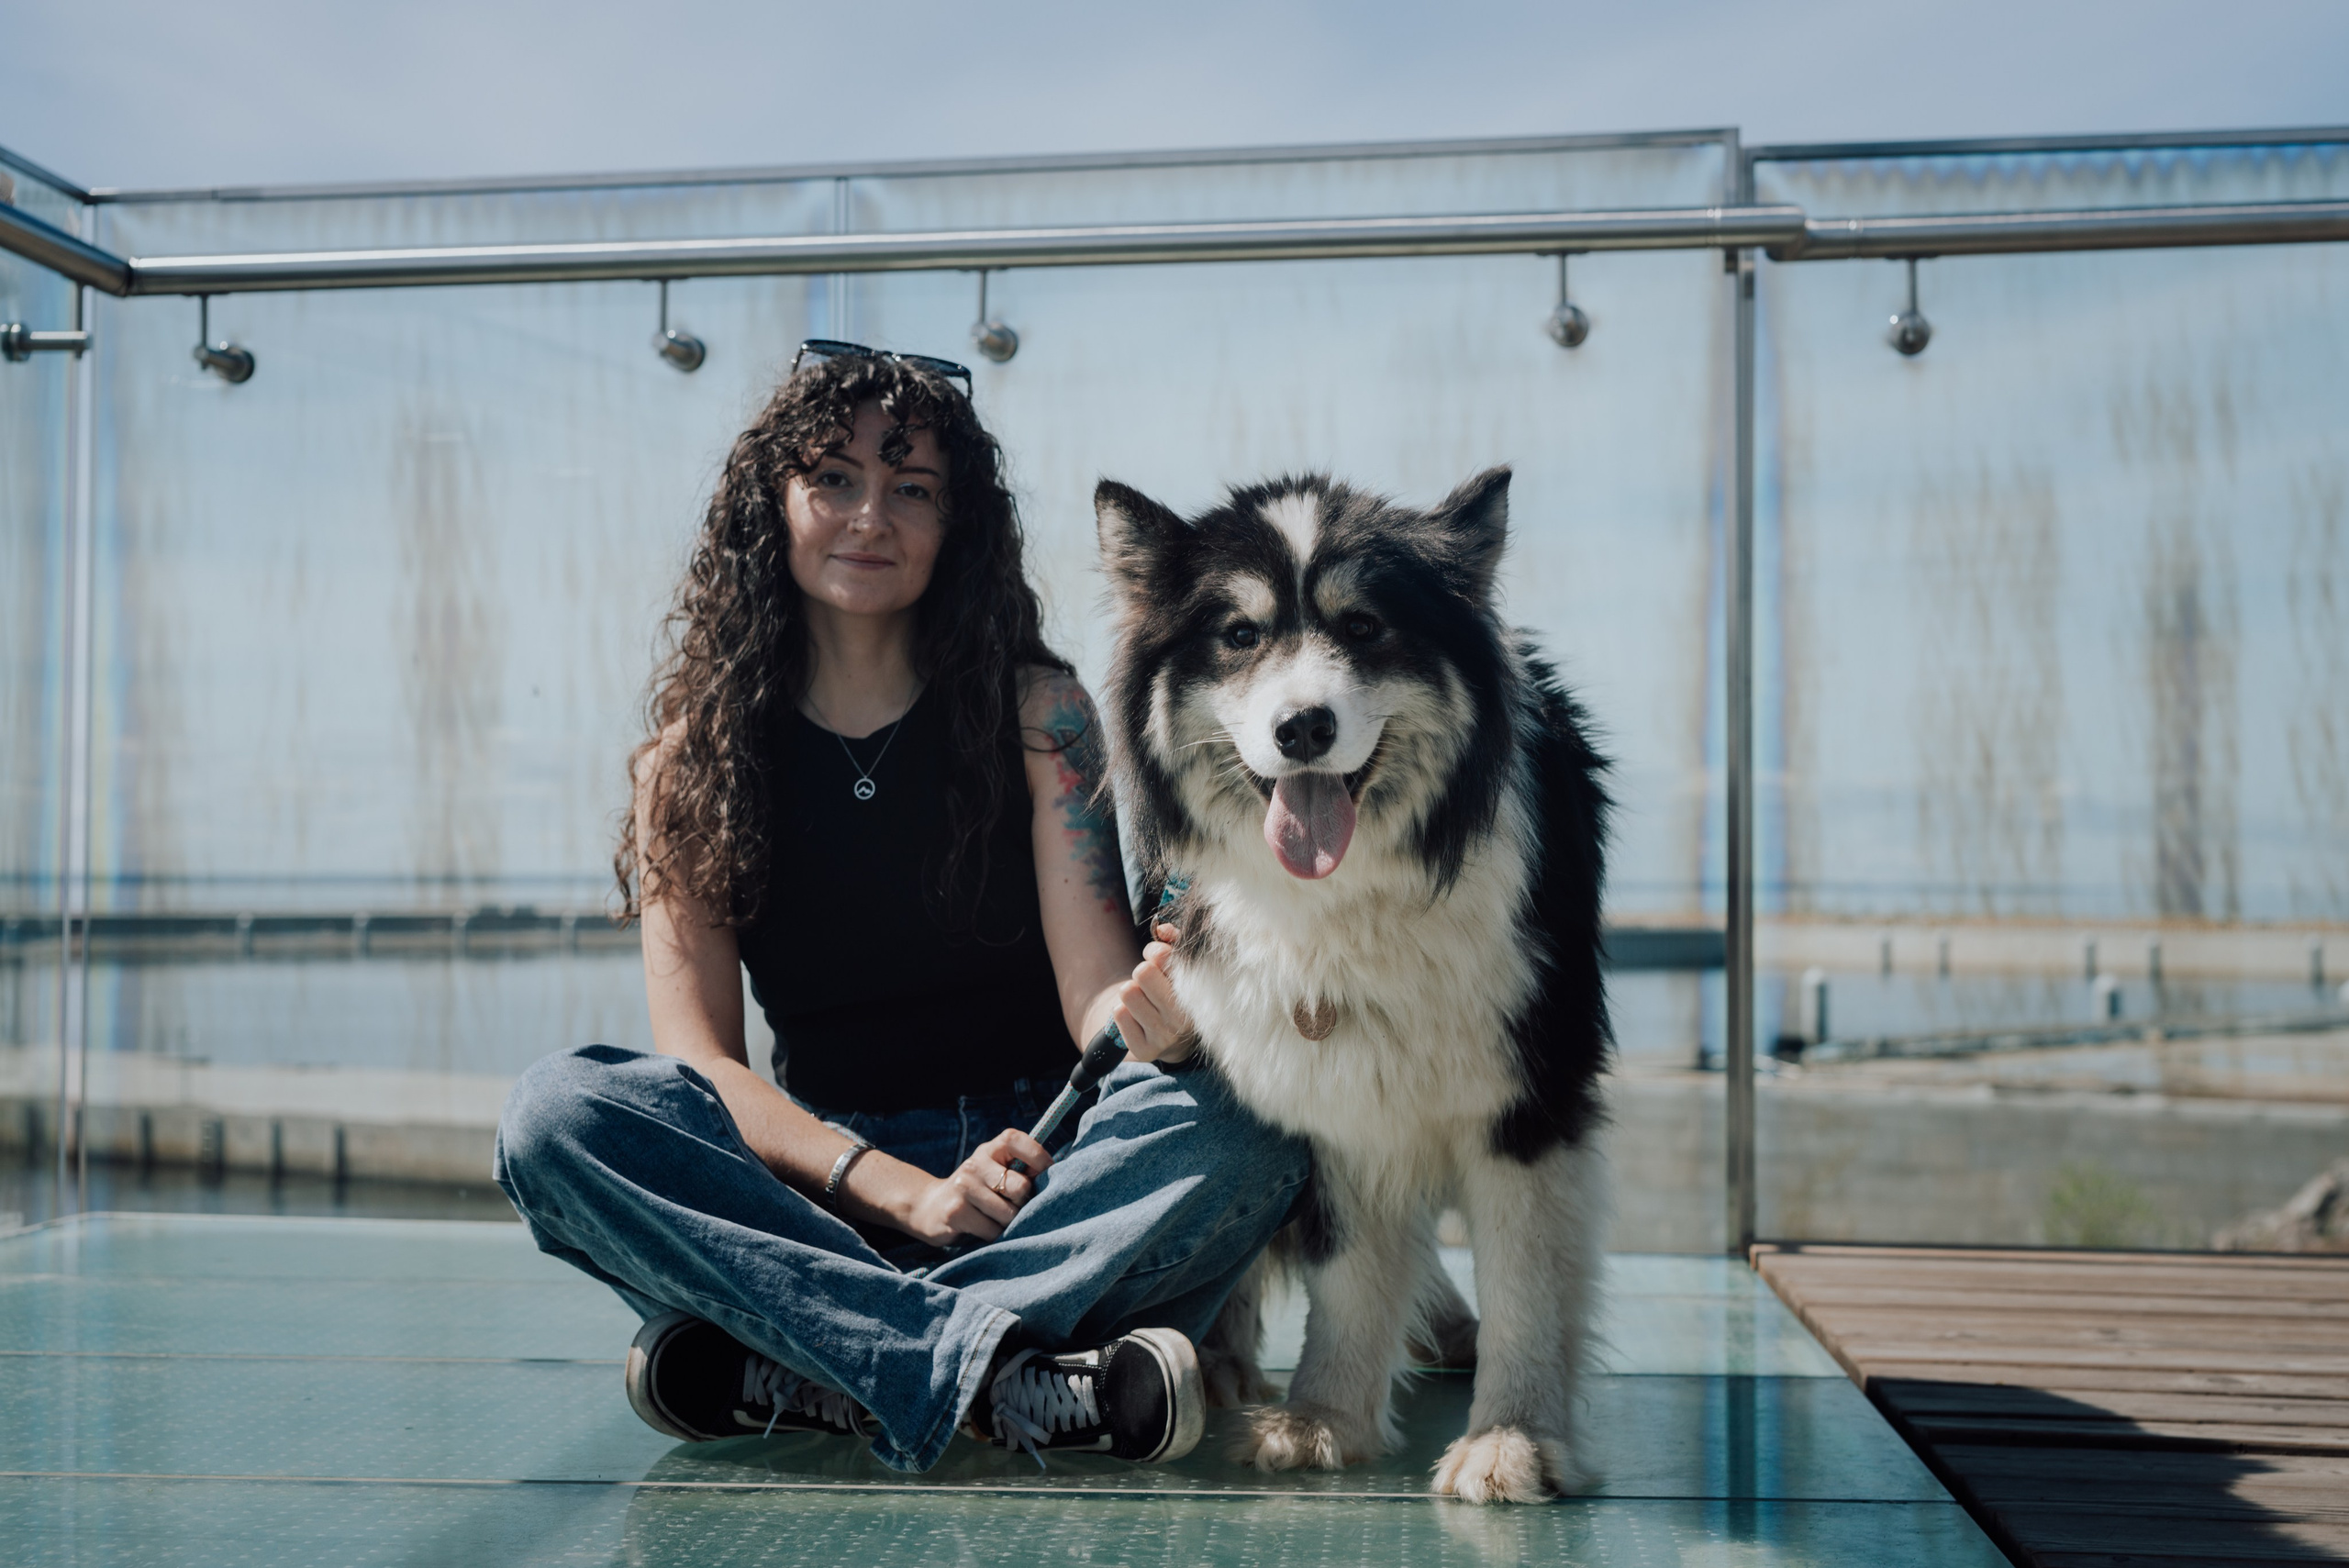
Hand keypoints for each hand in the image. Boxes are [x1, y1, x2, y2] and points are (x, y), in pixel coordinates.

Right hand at [897, 1127, 1052, 1247]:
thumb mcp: (995, 1171)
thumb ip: (1022, 1170)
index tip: (1047, 1174)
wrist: (930, 1207)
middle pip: (1020, 1187)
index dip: (1038, 1158)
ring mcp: (963, 1187)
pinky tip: (984, 1229)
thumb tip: (1058, 1177)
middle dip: (1024, 1203)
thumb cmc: (978, 1190)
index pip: (1019, 1141)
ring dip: (1009, 1223)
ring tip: (997, 1219)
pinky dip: (995, 1236)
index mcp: (990, 1149)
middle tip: (1014, 1206)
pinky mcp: (955, 1212)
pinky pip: (992, 1231)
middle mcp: (975, 1163)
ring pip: (1008, 1214)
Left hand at [1114, 923, 1196, 1064]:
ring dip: (1131, 992)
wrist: (1171, 1034)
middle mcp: (1185, 1019)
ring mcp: (1166, 1038)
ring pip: (1128, 992)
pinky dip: (1122, 1012)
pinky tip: (1135, 1016)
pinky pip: (1119, 1015)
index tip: (1158, 958)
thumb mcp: (1178, 964)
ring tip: (1142, 1000)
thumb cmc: (1173, 990)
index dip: (1155, 952)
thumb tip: (1161, 929)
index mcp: (1197, 993)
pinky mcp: (1146, 1051)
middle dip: (1142, 972)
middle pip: (1143, 973)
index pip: (1165, 957)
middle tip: (1148, 981)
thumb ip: (1172, 941)